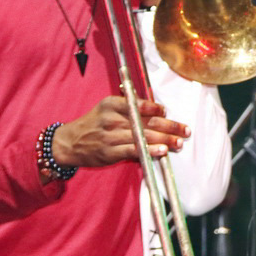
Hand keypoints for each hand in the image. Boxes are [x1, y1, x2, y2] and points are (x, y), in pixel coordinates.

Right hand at [51, 96, 190, 167]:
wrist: (70, 142)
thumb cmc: (94, 124)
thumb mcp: (107, 108)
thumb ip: (130, 107)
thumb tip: (157, 111)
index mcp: (113, 103)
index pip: (141, 104)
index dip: (158, 110)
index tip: (168, 113)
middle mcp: (112, 118)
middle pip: (147, 122)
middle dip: (170, 126)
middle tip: (185, 131)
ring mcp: (111, 135)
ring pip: (144, 136)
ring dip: (165, 140)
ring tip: (179, 143)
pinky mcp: (110, 152)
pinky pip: (134, 150)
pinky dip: (150, 150)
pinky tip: (162, 151)